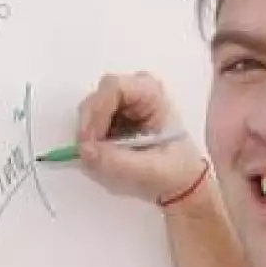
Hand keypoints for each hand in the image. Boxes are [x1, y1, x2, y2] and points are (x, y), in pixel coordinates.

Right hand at [74, 72, 208, 204]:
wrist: (180, 179)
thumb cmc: (174, 170)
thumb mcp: (150, 170)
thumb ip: (118, 161)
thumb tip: (86, 151)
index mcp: (151, 93)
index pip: (114, 87)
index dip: (97, 111)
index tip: (89, 140)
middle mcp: (135, 90)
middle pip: (98, 97)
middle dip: (90, 125)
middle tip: (90, 152)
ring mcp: (122, 103)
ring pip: (91, 111)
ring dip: (90, 135)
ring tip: (101, 156)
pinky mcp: (113, 116)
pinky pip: (91, 124)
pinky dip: (92, 140)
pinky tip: (104, 153)